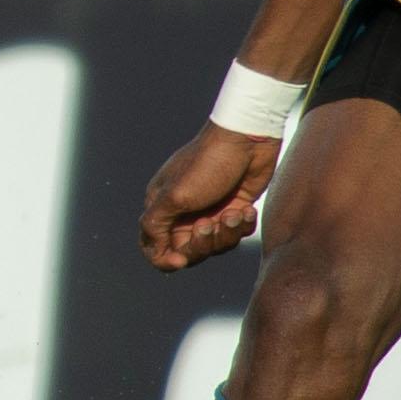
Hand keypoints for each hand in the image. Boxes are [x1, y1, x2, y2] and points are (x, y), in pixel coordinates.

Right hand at [139, 123, 281, 270]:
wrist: (247, 138)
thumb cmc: (208, 164)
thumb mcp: (175, 196)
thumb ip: (156, 225)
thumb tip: (152, 251)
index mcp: (163, 206)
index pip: (155, 247)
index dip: (165, 260)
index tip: (182, 261)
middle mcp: (184, 211)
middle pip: (189, 251)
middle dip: (203, 243)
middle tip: (212, 222)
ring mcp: (210, 210)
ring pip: (216, 245)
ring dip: (228, 233)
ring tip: (236, 212)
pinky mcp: (234, 208)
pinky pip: (237, 233)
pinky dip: (243, 225)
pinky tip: (248, 209)